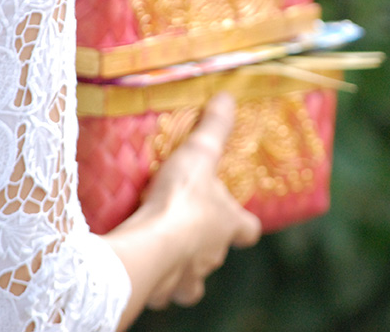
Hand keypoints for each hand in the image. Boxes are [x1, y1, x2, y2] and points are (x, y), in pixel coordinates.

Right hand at [137, 93, 261, 308]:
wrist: (150, 245)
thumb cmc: (183, 200)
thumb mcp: (199, 154)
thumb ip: (213, 127)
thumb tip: (228, 97)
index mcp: (229, 226)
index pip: (249, 229)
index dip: (243, 223)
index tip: (237, 218)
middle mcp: (214, 257)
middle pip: (217, 254)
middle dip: (205, 243)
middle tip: (186, 226)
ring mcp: (188, 279)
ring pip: (191, 282)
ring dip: (181, 267)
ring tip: (163, 250)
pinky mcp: (161, 291)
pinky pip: (161, 290)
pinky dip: (155, 279)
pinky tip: (140, 262)